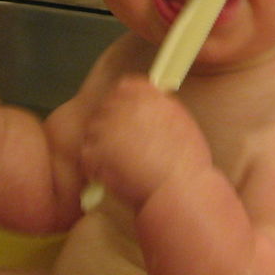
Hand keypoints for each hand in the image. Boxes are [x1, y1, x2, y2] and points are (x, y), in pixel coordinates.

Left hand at [80, 76, 210, 208]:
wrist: (178, 188)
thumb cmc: (187, 161)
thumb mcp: (180, 120)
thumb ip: (159, 107)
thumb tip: (148, 107)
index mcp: (145, 95)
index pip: (124, 87)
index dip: (124, 102)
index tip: (127, 115)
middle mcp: (122, 106)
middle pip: (106, 108)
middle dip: (111, 125)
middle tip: (123, 146)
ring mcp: (105, 128)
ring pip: (94, 132)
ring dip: (102, 146)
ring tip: (119, 164)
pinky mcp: (94, 151)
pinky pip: (88, 155)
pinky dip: (96, 166)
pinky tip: (112, 175)